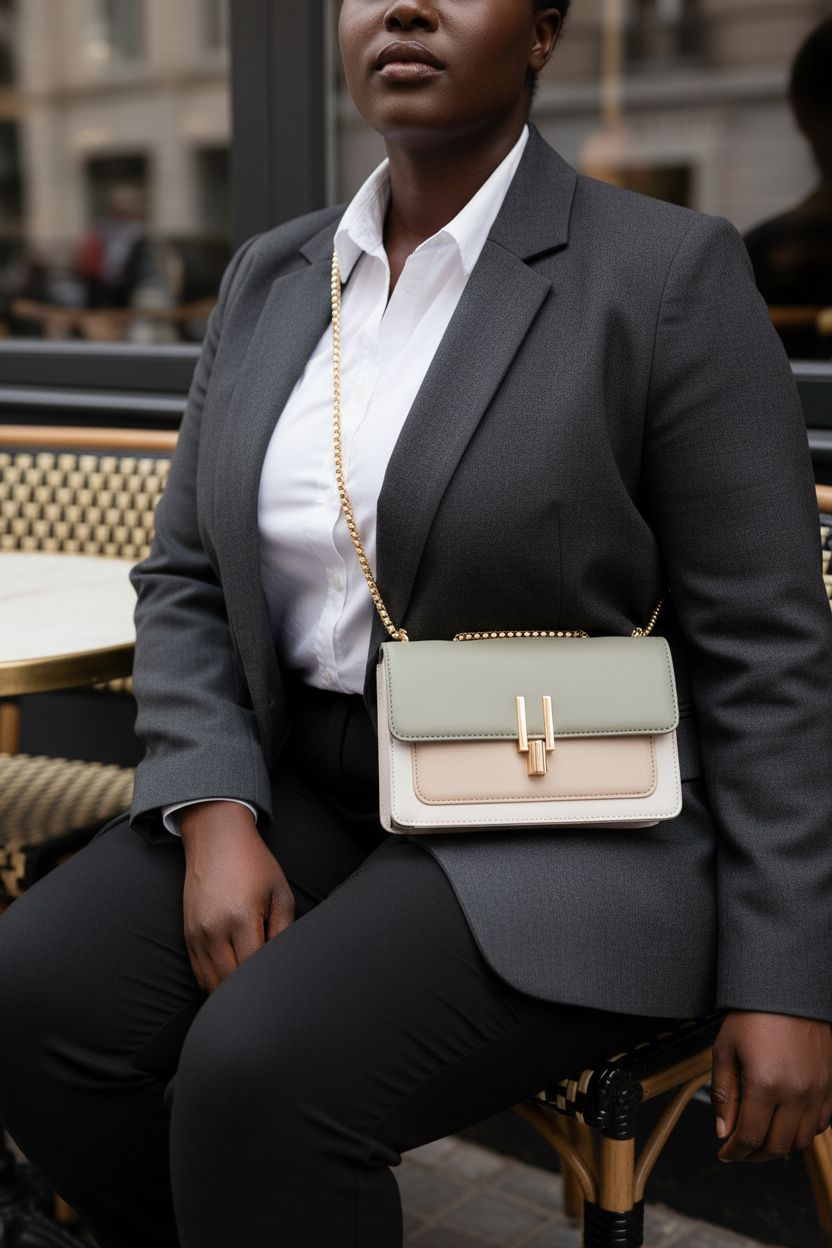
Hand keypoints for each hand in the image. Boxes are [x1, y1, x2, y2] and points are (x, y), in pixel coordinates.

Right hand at [179, 800, 294, 992]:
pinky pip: (199, 973)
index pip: (253, 967)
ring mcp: (196, 934)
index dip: (268, 979)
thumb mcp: (280, 892)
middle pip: (230, 981)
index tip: (280, 980)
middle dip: (249, 988)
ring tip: (251, 985)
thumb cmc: (254, 864)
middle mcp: (214, 929)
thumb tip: (285, 962)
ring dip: (230, 989)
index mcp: (241, 918)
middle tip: (268, 988)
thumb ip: (284, 931)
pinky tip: (232, 977)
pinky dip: (214, 982)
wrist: (216, 840)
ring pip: (211, 983)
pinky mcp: (187, 935)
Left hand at [711, 1011, 831, 1161]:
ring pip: (801, 1142)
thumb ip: (723, 1093)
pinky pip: (820, 1125)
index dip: (734, 1152)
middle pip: (776, 1147)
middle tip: (739, 1150)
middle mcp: (796, 1092)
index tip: (725, 1153)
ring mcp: (817, 1091)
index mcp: (765, 1084)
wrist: (787, 990)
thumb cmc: (754, 1014)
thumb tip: (723, 1130)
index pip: (749, 1137)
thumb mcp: (725, 1049)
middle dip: (753, 1155)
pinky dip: (802, 1133)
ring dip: (779, 1148)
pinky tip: (786, 1124)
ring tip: (760, 1139)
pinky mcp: (829, 1086)